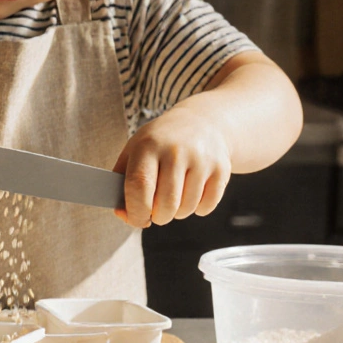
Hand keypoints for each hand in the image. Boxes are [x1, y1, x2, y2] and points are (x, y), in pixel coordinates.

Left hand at [112, 98, 231, 228]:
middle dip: (158, 217)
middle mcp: (176, 150)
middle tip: (157, 211)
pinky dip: (197, 208)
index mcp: (148, 145)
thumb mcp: (134, 151)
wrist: (202, 122)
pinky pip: (206, 206)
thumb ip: (121, 183)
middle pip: (165, 204)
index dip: (136, 212)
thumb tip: (123, 215)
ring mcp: (202, 159)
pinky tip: (192, 193)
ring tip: (175, 196)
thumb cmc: (160, 143)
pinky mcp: (221, 169)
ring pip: (186, 208)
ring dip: (177, 212)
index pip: (139, 186)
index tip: (138, 219)